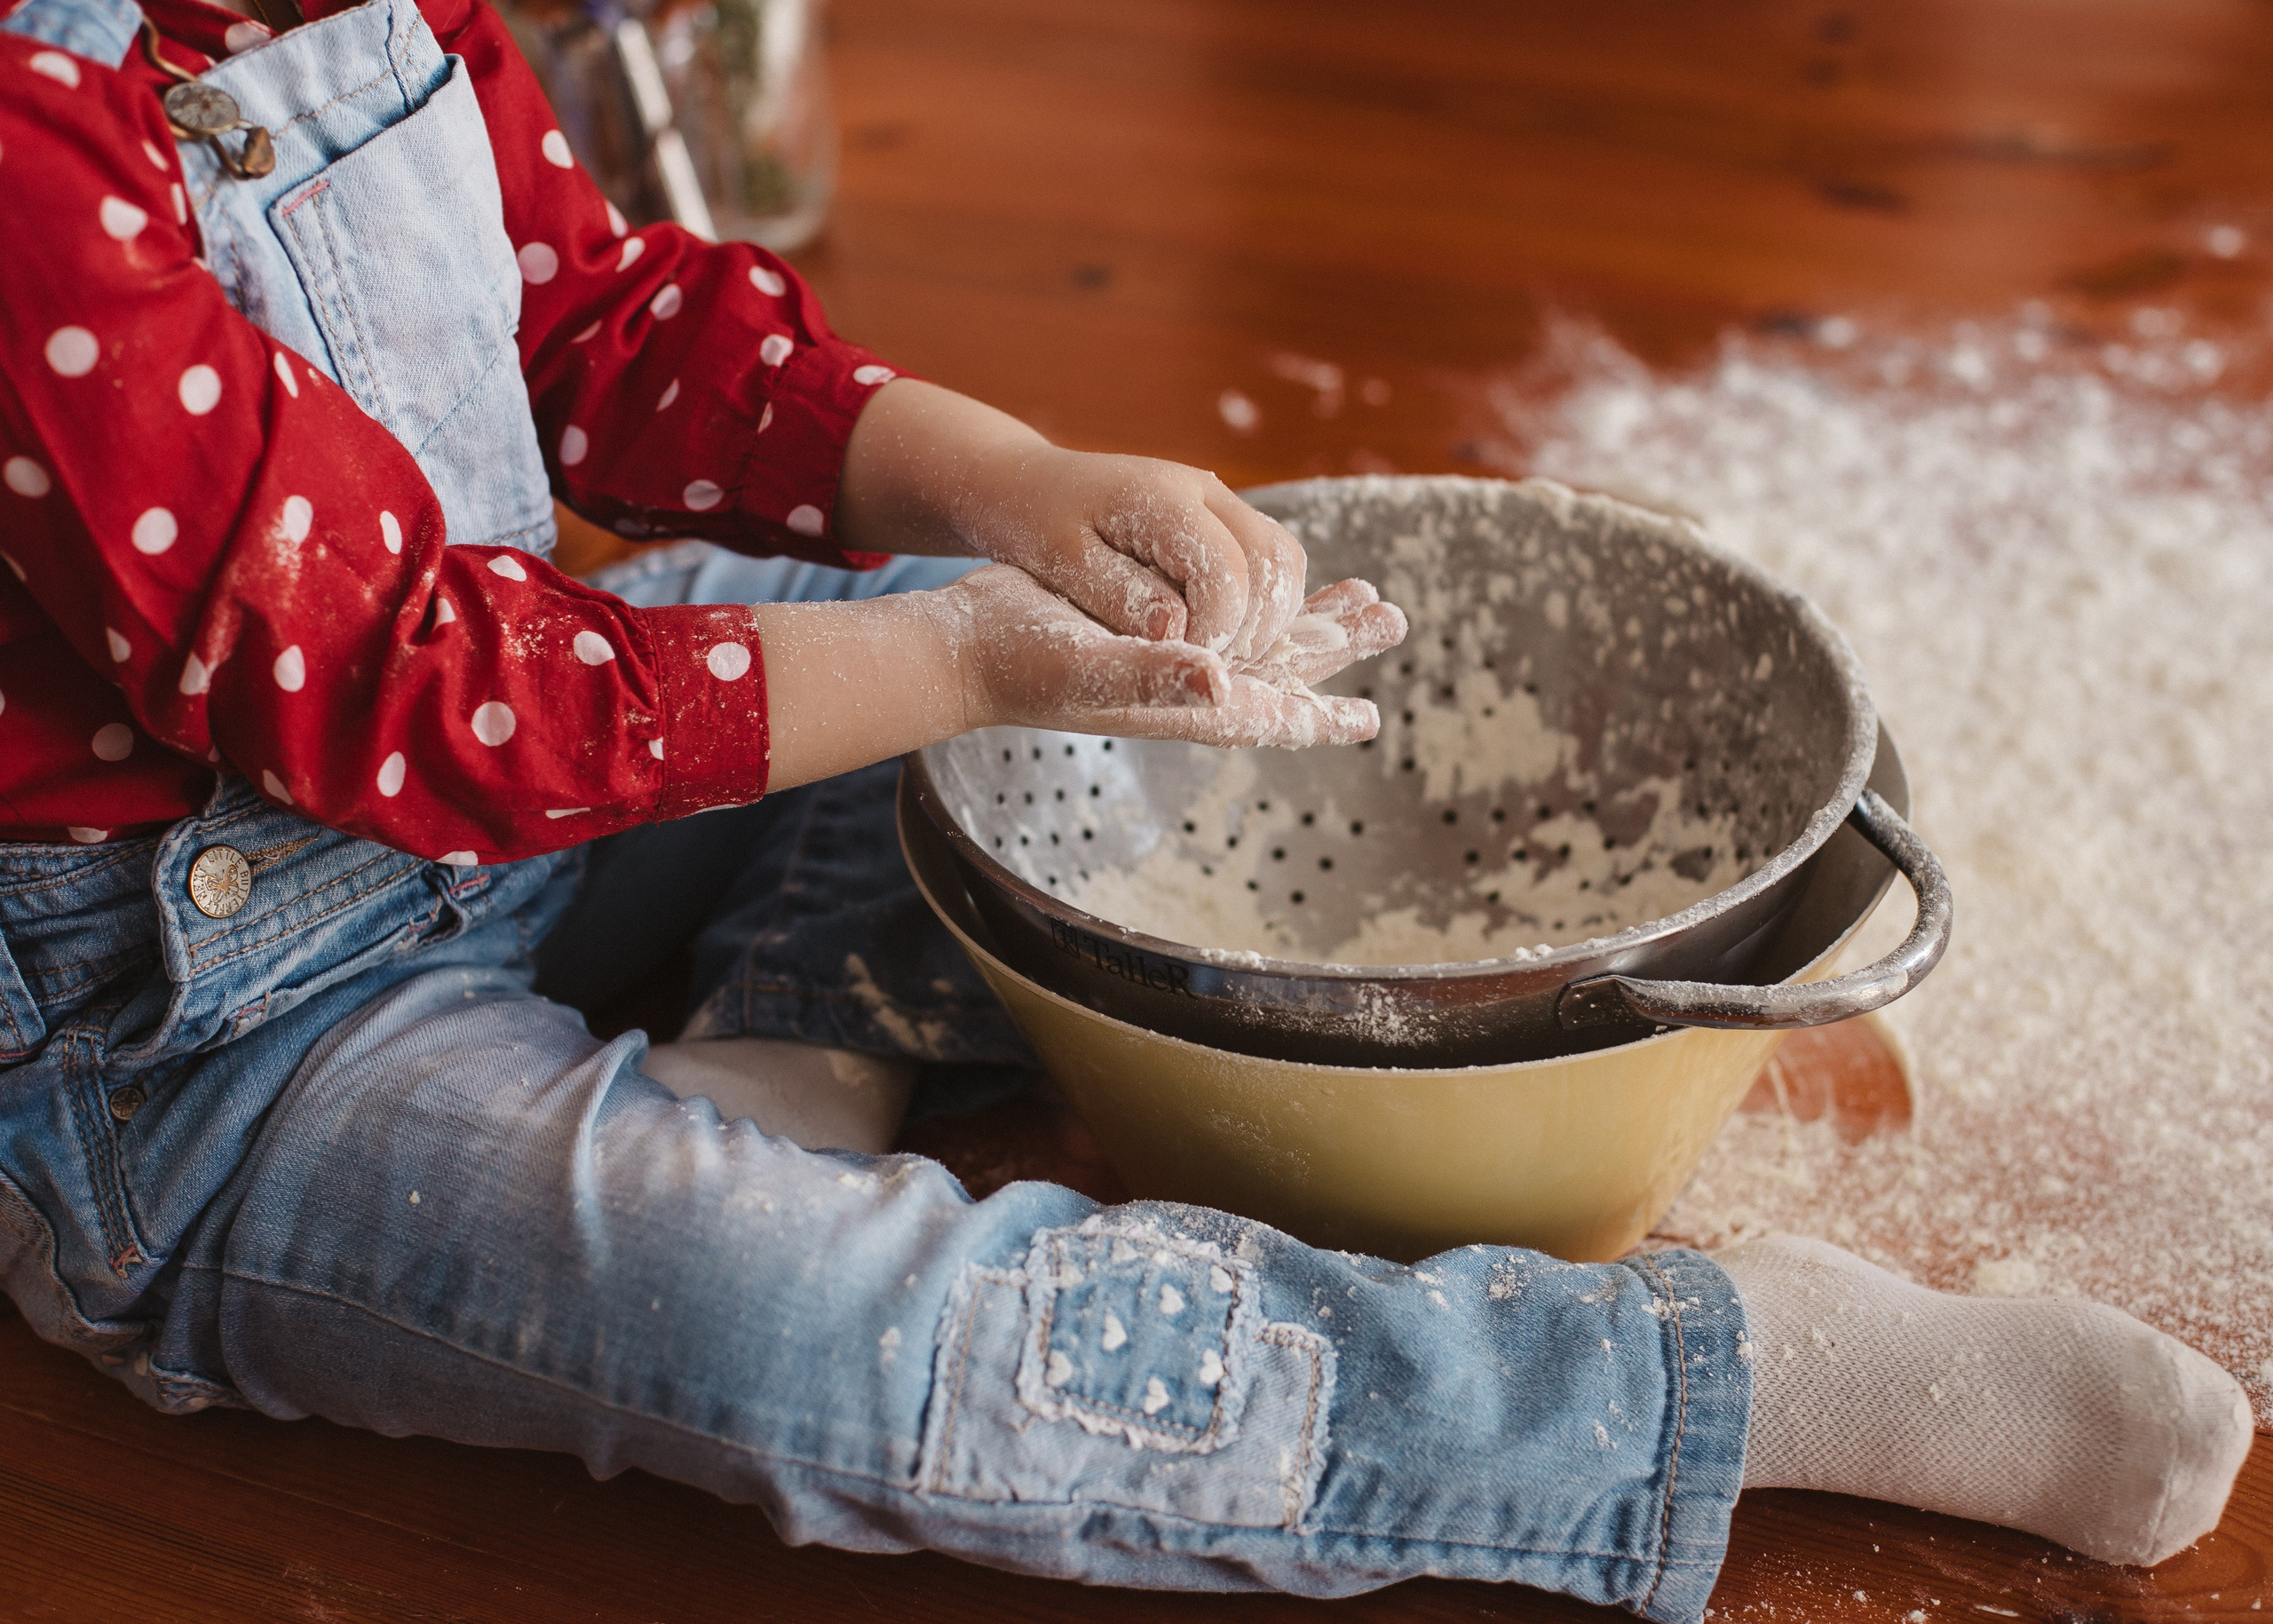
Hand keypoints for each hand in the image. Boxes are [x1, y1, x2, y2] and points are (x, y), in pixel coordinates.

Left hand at [838, 381, 1307, 659]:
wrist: (1025, 484)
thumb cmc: (1033, 522)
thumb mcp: (1063, 565)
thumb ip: (1120, 597)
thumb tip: (1175, 630)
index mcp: (1163, 499)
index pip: (1228, 573)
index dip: (1215, 632)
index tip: (1178, 662)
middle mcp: (1204, 490)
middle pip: (1274, 562)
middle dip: (1252, 629)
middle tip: (1206, 668)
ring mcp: (1217, 500)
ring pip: (1283, 560)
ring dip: (1266, 617)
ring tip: (1214, 655)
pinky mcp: (1219, 516)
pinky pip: (1268, 560)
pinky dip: (1259, 603)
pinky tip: (1217, 634)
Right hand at [949, 565, 1405, 747]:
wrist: (969, 646)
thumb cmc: (1022, 662)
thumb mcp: (1089, 668)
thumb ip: (1154, 677)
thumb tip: (1221, 683)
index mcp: (1185, 702)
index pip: (1270, 715)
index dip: (1321, 718)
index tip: (1369, 719)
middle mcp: (1188, 686)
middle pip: (1282, 670)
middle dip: (1337, 645)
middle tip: (1391, 616)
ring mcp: (1172, 658)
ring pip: (1261, 638)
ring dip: (1310, 617)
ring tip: (1357, 593)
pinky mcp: (1153, 627)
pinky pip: (1225, 613)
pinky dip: (1260, 597)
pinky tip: (1274, 582)